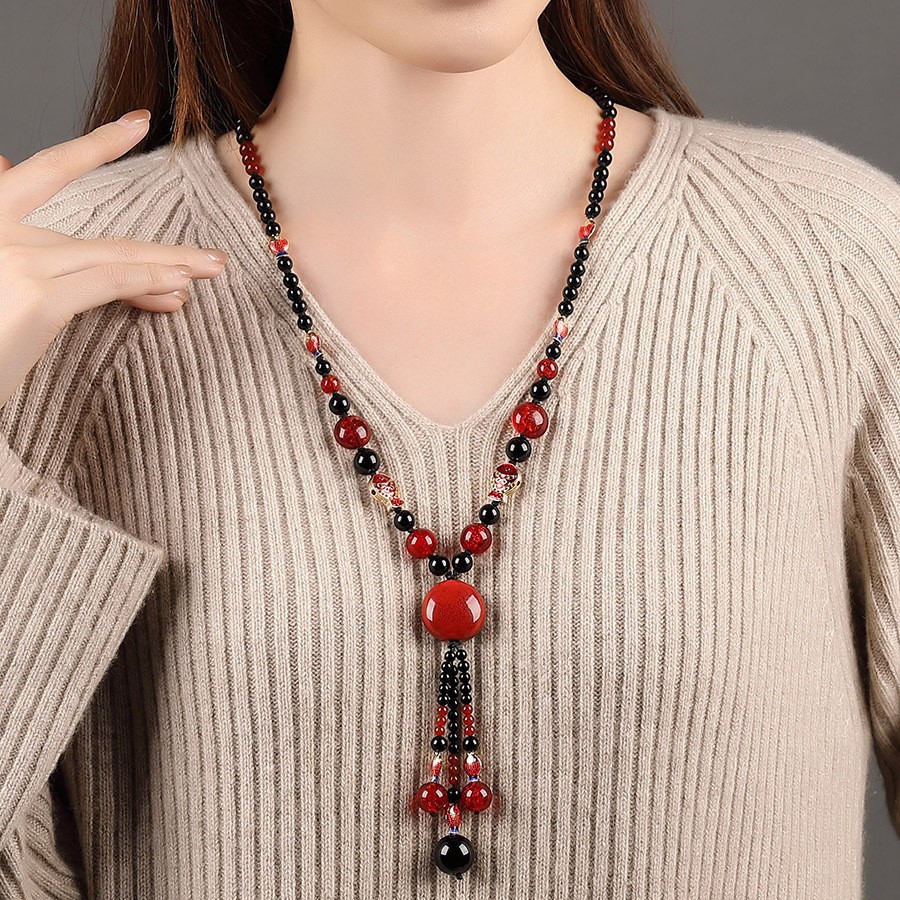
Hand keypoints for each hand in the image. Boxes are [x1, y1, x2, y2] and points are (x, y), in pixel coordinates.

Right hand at [0, 109, 228, 408]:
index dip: (95, 146)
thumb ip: (17, 234)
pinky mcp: (35, 296)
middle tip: (212, 254)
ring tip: (212, 270)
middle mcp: (1, 232)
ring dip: (170, 266)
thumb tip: (6, 161)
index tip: (138, 123)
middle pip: (98, 238)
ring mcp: (17, 261)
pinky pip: (107, 281)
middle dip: (161, 248)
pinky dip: (148, 280)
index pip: (45, 172)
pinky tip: (181, 286)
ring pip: (112, 257)